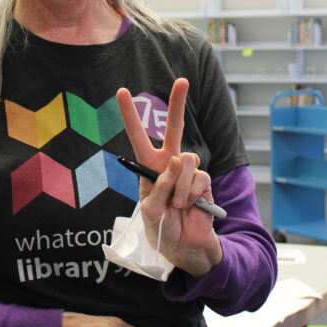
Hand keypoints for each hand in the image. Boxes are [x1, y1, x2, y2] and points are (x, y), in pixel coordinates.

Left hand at [116, 78, 222, 276]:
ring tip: (177, 204)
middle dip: (177, 104)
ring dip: (180, 186)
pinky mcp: (204, 182)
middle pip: (175, 128)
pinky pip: (199, 177)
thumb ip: (159, 185)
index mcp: (149, 167)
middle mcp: (169, 164)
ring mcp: (188, 171)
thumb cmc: (162, 229)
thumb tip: (176, 159)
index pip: (138, 136)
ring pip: (186, 160)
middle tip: (182, 80)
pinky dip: (192, 193)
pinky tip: (190, 205)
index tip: (122, 91)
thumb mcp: (150, 210)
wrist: (185, 246)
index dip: (130, 114)